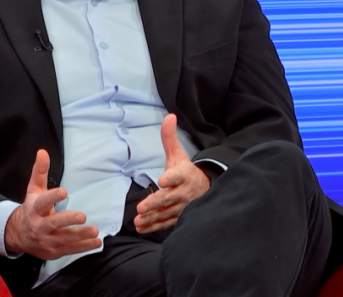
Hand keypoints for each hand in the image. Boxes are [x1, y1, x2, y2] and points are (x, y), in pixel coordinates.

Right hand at [4, 150, 101, 259]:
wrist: (17, 235)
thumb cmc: (31, 209)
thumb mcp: (33, 190)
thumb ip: (40, 172)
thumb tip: (43, 152)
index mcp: (34, 209)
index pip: (42, 202)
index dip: (52, 197)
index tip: (64, 192)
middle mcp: (39, 226)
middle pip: (53, 223)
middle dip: (67, 220)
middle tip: (82, 216)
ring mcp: (46, 240)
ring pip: (63, 238)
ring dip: (80, 236)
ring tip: (94, 231)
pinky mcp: (53, 251)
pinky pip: (69, 249)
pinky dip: (83, 247)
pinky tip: (96, 242)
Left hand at [134, 114, 210, 233]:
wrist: (204, 190)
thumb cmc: (186, 171)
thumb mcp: (178, 154)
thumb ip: (170, 138)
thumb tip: (169, 116)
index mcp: (183, 175)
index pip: (177, 176)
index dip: (171, 178)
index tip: (162, 180)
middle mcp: (183, 192)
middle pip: (169, 198)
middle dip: (155, 203)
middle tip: (141, 207)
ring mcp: (181, 207)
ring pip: (166, 213)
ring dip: (152, 217)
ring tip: (138, 219)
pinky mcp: (178, 218)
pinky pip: (166, 223)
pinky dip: (154, 226)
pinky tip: (141, 227)